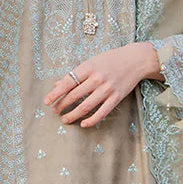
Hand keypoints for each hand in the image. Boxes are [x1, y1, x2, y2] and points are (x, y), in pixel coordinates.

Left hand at [43, 42, 157, 127]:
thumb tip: (57, 85)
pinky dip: (92, 120)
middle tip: (55, 112)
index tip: (46, 102)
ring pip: (86, 106)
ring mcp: (107, 89)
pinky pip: (102, 112)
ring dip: (73, 114)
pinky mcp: (117, 97)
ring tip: (65, 119)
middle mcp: (97, 78)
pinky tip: (83, 124)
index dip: (55, 94)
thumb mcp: (92, 62)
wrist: (136, 60)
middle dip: (62, 105)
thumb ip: (75, 74)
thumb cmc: (111, 60)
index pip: (67, 82)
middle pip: (74, 96)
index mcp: (88, 67)